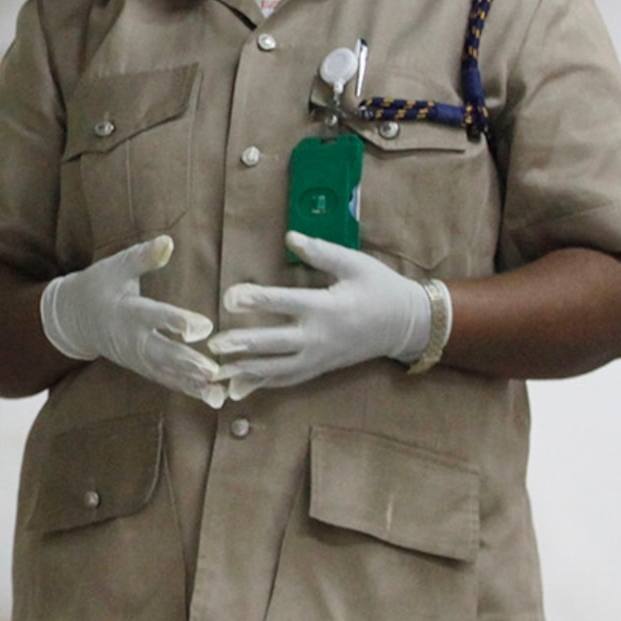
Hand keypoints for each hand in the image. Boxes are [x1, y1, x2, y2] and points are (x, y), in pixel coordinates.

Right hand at [40, 235, 224, 401]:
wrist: (73, 318)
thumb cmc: (98, 286)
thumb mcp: (116, 267)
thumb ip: (142, 257)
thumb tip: (168, 242)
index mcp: (128, 311)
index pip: (155, 317)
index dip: (178, 322)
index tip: (202, 328)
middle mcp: (132, 339)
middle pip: (162, 353)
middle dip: (187, 363)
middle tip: (213, 371)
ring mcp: (136, 358)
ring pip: (166, 373)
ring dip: (192, 384)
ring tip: (218, 393)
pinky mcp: (142, 367)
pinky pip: (167, 380)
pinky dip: (188, 389)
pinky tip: (213, 397)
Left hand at [209, 234, 435, 398]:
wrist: (406, 324)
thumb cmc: (380, 288)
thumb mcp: (355, 264)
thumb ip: (321, 252)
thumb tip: (290, 235)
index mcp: (326, 307)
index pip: (284, 303)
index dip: (255, 299)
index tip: (230, 296)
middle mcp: (320, 336)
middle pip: (274, 342)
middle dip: (243, 344)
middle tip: (214, 345)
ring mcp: (320, 357)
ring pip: (278, 368)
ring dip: (247, 370)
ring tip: (218, 370)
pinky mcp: (321, 368)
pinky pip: (288, 379)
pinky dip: (264, 383)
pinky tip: (241, 385)